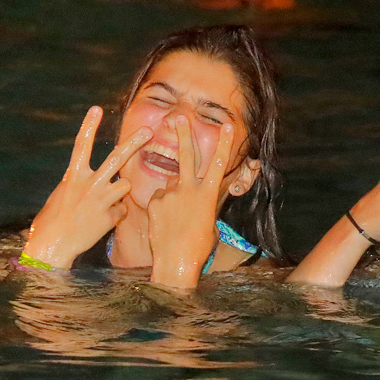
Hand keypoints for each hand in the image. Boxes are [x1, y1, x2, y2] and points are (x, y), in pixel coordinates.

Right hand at [24, 106, 151, 268]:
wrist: (53, 245)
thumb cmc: (54, 220)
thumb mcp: (64, 194)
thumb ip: (82, 183)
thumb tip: (99, 180)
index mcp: (73, 176)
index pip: (82, 145)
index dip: (89, 126)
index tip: (96, 109)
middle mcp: (89, 184)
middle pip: (116, 158)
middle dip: (134, 143)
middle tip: (149, 130)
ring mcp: (101, 200)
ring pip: (126, 185)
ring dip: (121, 192)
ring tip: (102, 205)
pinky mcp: (111, 215)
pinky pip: (122, 209)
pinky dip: (116, 214)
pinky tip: (101, 222)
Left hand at [146, 115, 235, 287]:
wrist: (176, 261)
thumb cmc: (199, 246)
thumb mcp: (209, 222)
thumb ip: (201, 202)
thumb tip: (194, 194)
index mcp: (207, 195)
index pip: (218, 164)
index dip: (223, 144)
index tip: (226, 127)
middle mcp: (188, 190)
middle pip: (186, 157)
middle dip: (184, 136)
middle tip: (179, 118)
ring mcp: (169, 195)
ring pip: (170, 186)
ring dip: (174, 196)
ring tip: (177, 218)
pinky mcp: (153, 203)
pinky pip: (157, 199)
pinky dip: (161, 207)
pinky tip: (164, 223)